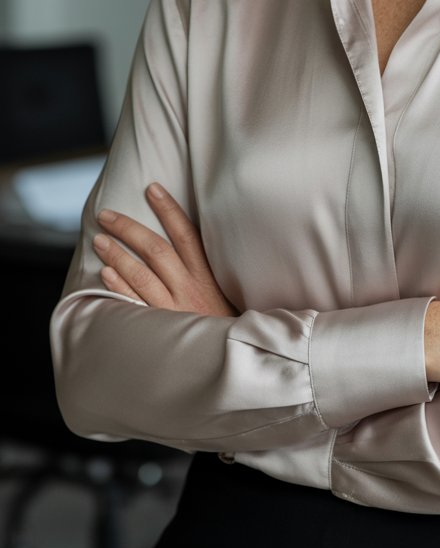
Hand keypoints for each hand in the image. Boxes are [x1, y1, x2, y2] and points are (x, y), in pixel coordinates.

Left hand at [92, 183, 238, 316]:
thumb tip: (183, 240)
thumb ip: (205, 268)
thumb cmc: (225, 323)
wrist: (232, 359)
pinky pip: (135, 304)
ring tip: (99, 239)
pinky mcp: (162, 329)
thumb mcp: (226, 291)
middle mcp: (190, 288)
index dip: (169, 209)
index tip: (152, 189)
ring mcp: (174, 309)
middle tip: (107, 215)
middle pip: (156, 250)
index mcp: (208, 275)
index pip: (187, 234)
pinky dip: (120, 287)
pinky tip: (106, 272)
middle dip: (130, 228)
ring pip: (142, 275)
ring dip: (118, 254)